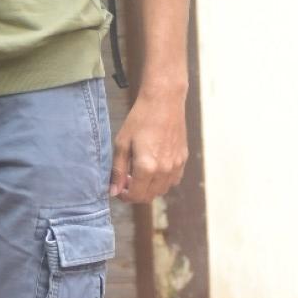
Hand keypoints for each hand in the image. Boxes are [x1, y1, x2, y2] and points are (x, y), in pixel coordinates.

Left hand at [109, 88, 187, 202]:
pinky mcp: (183, 159)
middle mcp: (164, 171)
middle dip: (136, 193)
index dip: (124, 196)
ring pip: (162, 190)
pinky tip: (155, 168)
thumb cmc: (140, 119)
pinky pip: (173, 180)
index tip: (119, 188)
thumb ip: (118, 170)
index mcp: (147, 167)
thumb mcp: (122, 143)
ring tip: (140, 174)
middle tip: (127, 180)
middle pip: (149, 196)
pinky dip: (162, 181)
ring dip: (149, 188)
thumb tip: (114, 192)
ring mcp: (176, 166)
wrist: (164, 101)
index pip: (135, 196)